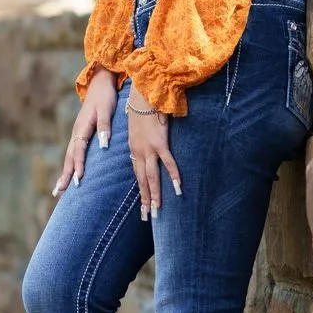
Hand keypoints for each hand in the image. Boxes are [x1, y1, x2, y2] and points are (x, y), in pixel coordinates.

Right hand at [53, 68, 118, 194]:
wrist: (99, 83)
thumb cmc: (105, 96)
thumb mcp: (106, 109)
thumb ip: (105, 127)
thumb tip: (104, 145)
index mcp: (82, 127)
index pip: (79, 150)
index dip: (78, 165)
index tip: (77, 180)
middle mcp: (76, 132)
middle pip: (69, 157)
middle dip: (64, 175)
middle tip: (59, 192)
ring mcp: (77, 133)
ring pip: (69, 156)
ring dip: (65, 173)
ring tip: (59, 190)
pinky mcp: (80, 134)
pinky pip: (73, 153)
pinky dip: (70, 165)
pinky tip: (70, 174)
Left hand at [126, 99, 181, 220]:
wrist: (143, 97)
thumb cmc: (144, 110)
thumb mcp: (140, 129)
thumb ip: (145, 140)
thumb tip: (152, 149)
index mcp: (134, 150)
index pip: (138, 176)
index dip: (141, 191)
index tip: (144, 206)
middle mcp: (139, 152)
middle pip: (142, 181)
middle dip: (146, 200)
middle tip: (148, 216)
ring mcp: (148, 149)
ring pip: (151, 177)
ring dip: (155, 194)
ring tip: (158, 210)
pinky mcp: (159, 143)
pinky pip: (167, 163)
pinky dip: (173, 175)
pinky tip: (177, 187)